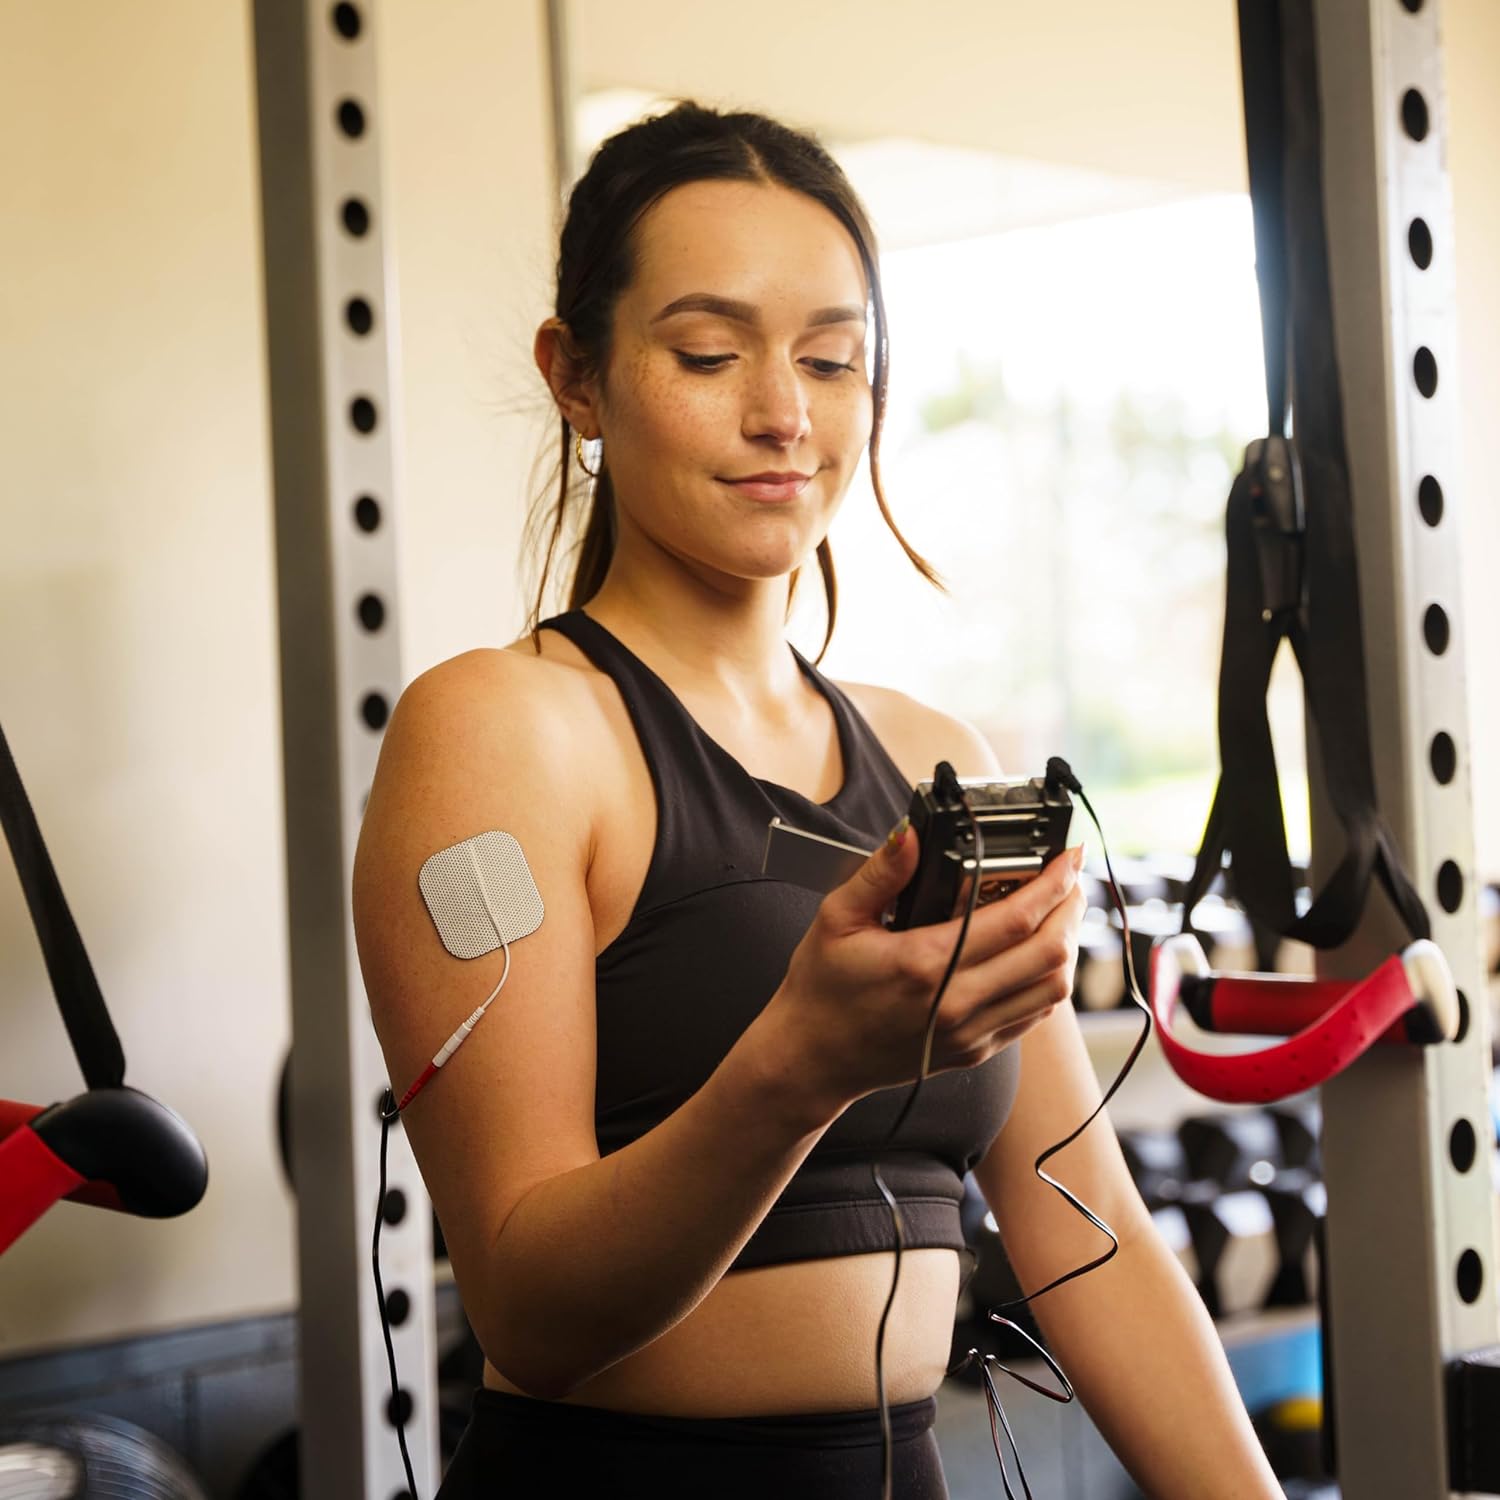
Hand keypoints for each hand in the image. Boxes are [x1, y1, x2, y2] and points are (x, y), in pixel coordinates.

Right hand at [769, 827, 1087, 1109]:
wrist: (814, 1058)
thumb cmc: (822, 988)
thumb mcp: (837, 918)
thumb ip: (880, 873)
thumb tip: (912, 833)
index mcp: (924, 965)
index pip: (1015, 920)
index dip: (1053, 884)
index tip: (1067, 857)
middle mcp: (956, 1003)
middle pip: (1049, 954)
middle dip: (1071, 908)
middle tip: (1070, 878)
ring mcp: (970, 1033)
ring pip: (1052, 990)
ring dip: (1067, 946)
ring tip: (1060, 912)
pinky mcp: (975, 1049)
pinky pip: (1033, 1016)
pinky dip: (1049, 980)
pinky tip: (1037, 953)